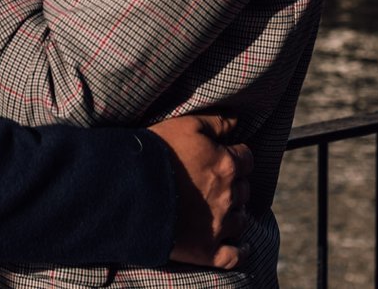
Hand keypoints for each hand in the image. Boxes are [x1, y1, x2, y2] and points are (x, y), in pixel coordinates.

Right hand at [150, 113, 250, 269]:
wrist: (131, 191)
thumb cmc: (157, 153)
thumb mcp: (186, 125)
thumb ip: (216, 122)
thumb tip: (237, 121)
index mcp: (227, 165)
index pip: (246, 160)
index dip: (237, 157)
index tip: (225, 158)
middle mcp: (229, 196)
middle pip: (244, 190)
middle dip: (234, 186)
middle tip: (216, 184)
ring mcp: (219, 225)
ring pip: (241, 220)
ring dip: (234, 214)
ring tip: (220, 210)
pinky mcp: (207, 250)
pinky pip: (234, 256)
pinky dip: (241, 251)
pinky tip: (241, 247)